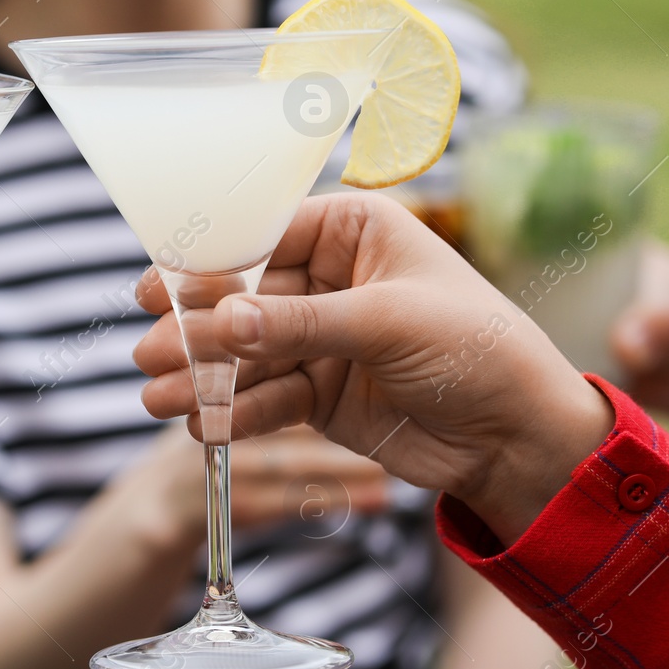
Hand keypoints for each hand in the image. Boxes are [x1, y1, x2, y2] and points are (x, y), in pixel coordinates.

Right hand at [133, 194, 612, 545]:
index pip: (263, 238)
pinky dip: (234, 412)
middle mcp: (331, 279)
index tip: (156, 290)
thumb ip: (301, 323)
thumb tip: (223, 320)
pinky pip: (265, 397)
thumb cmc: (477, 349)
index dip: (208, 266)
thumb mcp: (388, 322)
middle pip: (244, 300)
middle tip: (148, 354)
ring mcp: (321, 338)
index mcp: (353, 232)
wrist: (520, 436)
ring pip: (247, 354)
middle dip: (197, 330)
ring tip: (158, 399)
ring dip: (203, 377)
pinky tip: (202, 425)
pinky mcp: (319, 393)